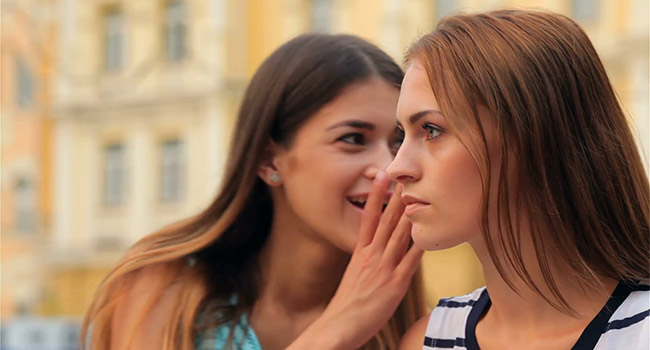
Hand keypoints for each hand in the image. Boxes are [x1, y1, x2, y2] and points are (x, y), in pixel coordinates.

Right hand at [287, 172, 423, 349]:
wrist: (340, 325)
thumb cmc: (346, 305)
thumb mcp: (353, 278)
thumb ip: (366, 264)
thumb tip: (375, 256)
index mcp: (359, 253)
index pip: (369, 218)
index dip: (376, 196)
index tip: (381, 177)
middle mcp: (371, 256)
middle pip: (386, 220)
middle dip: (396, 196)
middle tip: (404, 175)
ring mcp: (384, 268)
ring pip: (399, 234)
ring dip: (409, 212)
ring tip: (417, 193)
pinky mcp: (395, 284)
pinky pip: (411, 260)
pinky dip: (420, 245)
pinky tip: (427, 231)